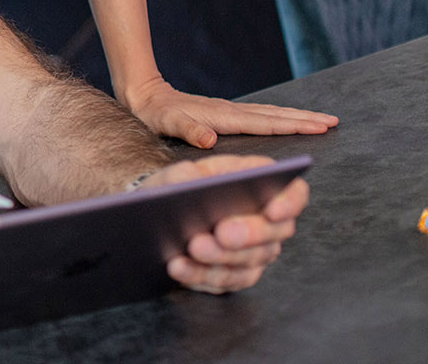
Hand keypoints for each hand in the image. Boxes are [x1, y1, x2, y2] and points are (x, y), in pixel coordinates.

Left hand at [122, 75, 337, 148]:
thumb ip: (188, 130)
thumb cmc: (155, 114)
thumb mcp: (167, 124)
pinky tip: (289, 121)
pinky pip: (261, 116)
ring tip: (323, 120)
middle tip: (334, 121)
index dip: (293, 126)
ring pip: (271, 114)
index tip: (320, 127)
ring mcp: (230, 111)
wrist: (145, 96)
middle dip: (305, 119)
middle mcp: (231, 111)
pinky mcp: (226, 113)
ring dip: (298, 117)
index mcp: (223, 117)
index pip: (266, 123)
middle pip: (276, 115)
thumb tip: (210, 138)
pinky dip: (280, 118)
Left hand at [139, 156, 307, 293]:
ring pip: (251, 258)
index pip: (293, 193)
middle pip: (276, 230)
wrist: (160, 217)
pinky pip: (226, 279)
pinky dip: (200, 274)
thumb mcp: (175, 174)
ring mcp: (255, 251)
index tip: (272, 210)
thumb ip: (182, 174)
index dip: (289, 202)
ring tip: (194, 248)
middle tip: (223, 234)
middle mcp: (266, 220)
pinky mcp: (236, 275)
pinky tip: (179, 267)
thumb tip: (188, 180)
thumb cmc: (177, 189)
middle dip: (249, 233)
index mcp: (258, 185)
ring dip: (221, 255)